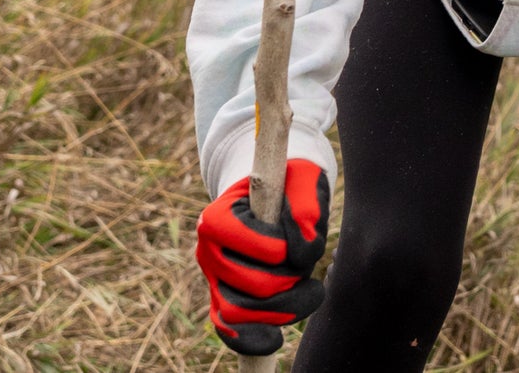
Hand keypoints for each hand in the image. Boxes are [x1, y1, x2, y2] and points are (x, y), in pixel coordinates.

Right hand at [195, 158, 329, 355]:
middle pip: (258, 285)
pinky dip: (254, 338)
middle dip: (293, 278)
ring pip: (245, 313)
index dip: (290, 247)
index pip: (264, 248)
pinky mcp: (222, 300)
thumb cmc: (292, 184)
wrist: (278, 192)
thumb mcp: (306, 179)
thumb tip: (298, 255)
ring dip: (286, 307)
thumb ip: (307, 207)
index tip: (301, 230)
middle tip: (308, 264)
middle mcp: (207, 250)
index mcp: (218, 216)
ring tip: (310, 289)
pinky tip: (277, 337)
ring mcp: (213, 278)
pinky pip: (231, 331)